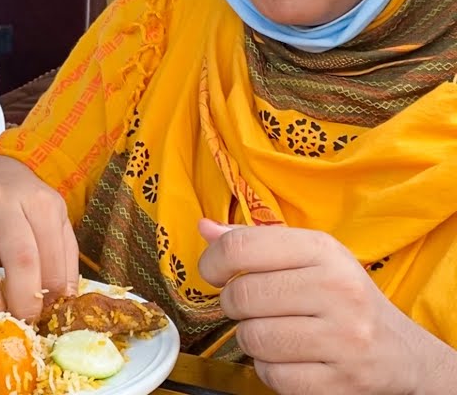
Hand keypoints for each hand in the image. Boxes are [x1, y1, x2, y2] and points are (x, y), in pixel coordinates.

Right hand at [0, 155, 78, 321]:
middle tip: (27, 321)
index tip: (51, 310)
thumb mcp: (55, 218)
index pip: (47, 252)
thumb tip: (62, 301)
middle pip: (15, 257)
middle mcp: (0, 203)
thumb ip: (63, 258)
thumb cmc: (25, 201)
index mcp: (36, 200)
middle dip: (23, 299)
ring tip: (2, 320)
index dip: (50, 290)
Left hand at [198, 220, 440, 394]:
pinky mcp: (342, 381)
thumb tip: (205, 228)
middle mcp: (337, 289)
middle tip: (253, 308)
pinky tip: (291, 359)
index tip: (215, 274)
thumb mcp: (308, 258)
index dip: (213, 262)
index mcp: (323, 251)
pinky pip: (272, 375)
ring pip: (252, 338)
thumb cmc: (343, 298)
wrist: (402, 352)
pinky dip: (270, 370)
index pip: (240, 247)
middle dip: (235, 306)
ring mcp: (344, 338)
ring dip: (253, 340)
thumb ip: (255, 243)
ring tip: (276, 333)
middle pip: (241, 295)